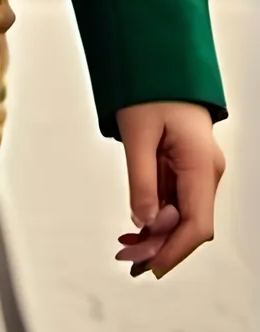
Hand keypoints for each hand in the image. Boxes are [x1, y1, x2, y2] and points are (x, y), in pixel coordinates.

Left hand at [115, 102, 224, 279]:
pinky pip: (176, 201)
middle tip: (127, 259)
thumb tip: (142, 222)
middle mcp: (207, 171)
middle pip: (191, 225)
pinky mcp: (188, 169)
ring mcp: (199, 171)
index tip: (151, 267)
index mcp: (201, 163)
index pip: (197, 223)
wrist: (160, 64)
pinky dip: (157, 217)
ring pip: (183, 216)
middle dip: (162, 246)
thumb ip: (141, 180)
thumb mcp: (137, 134)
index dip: (175, 250)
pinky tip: (136, 228)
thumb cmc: (150, 89)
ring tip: (124, 248)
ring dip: (157, 234)